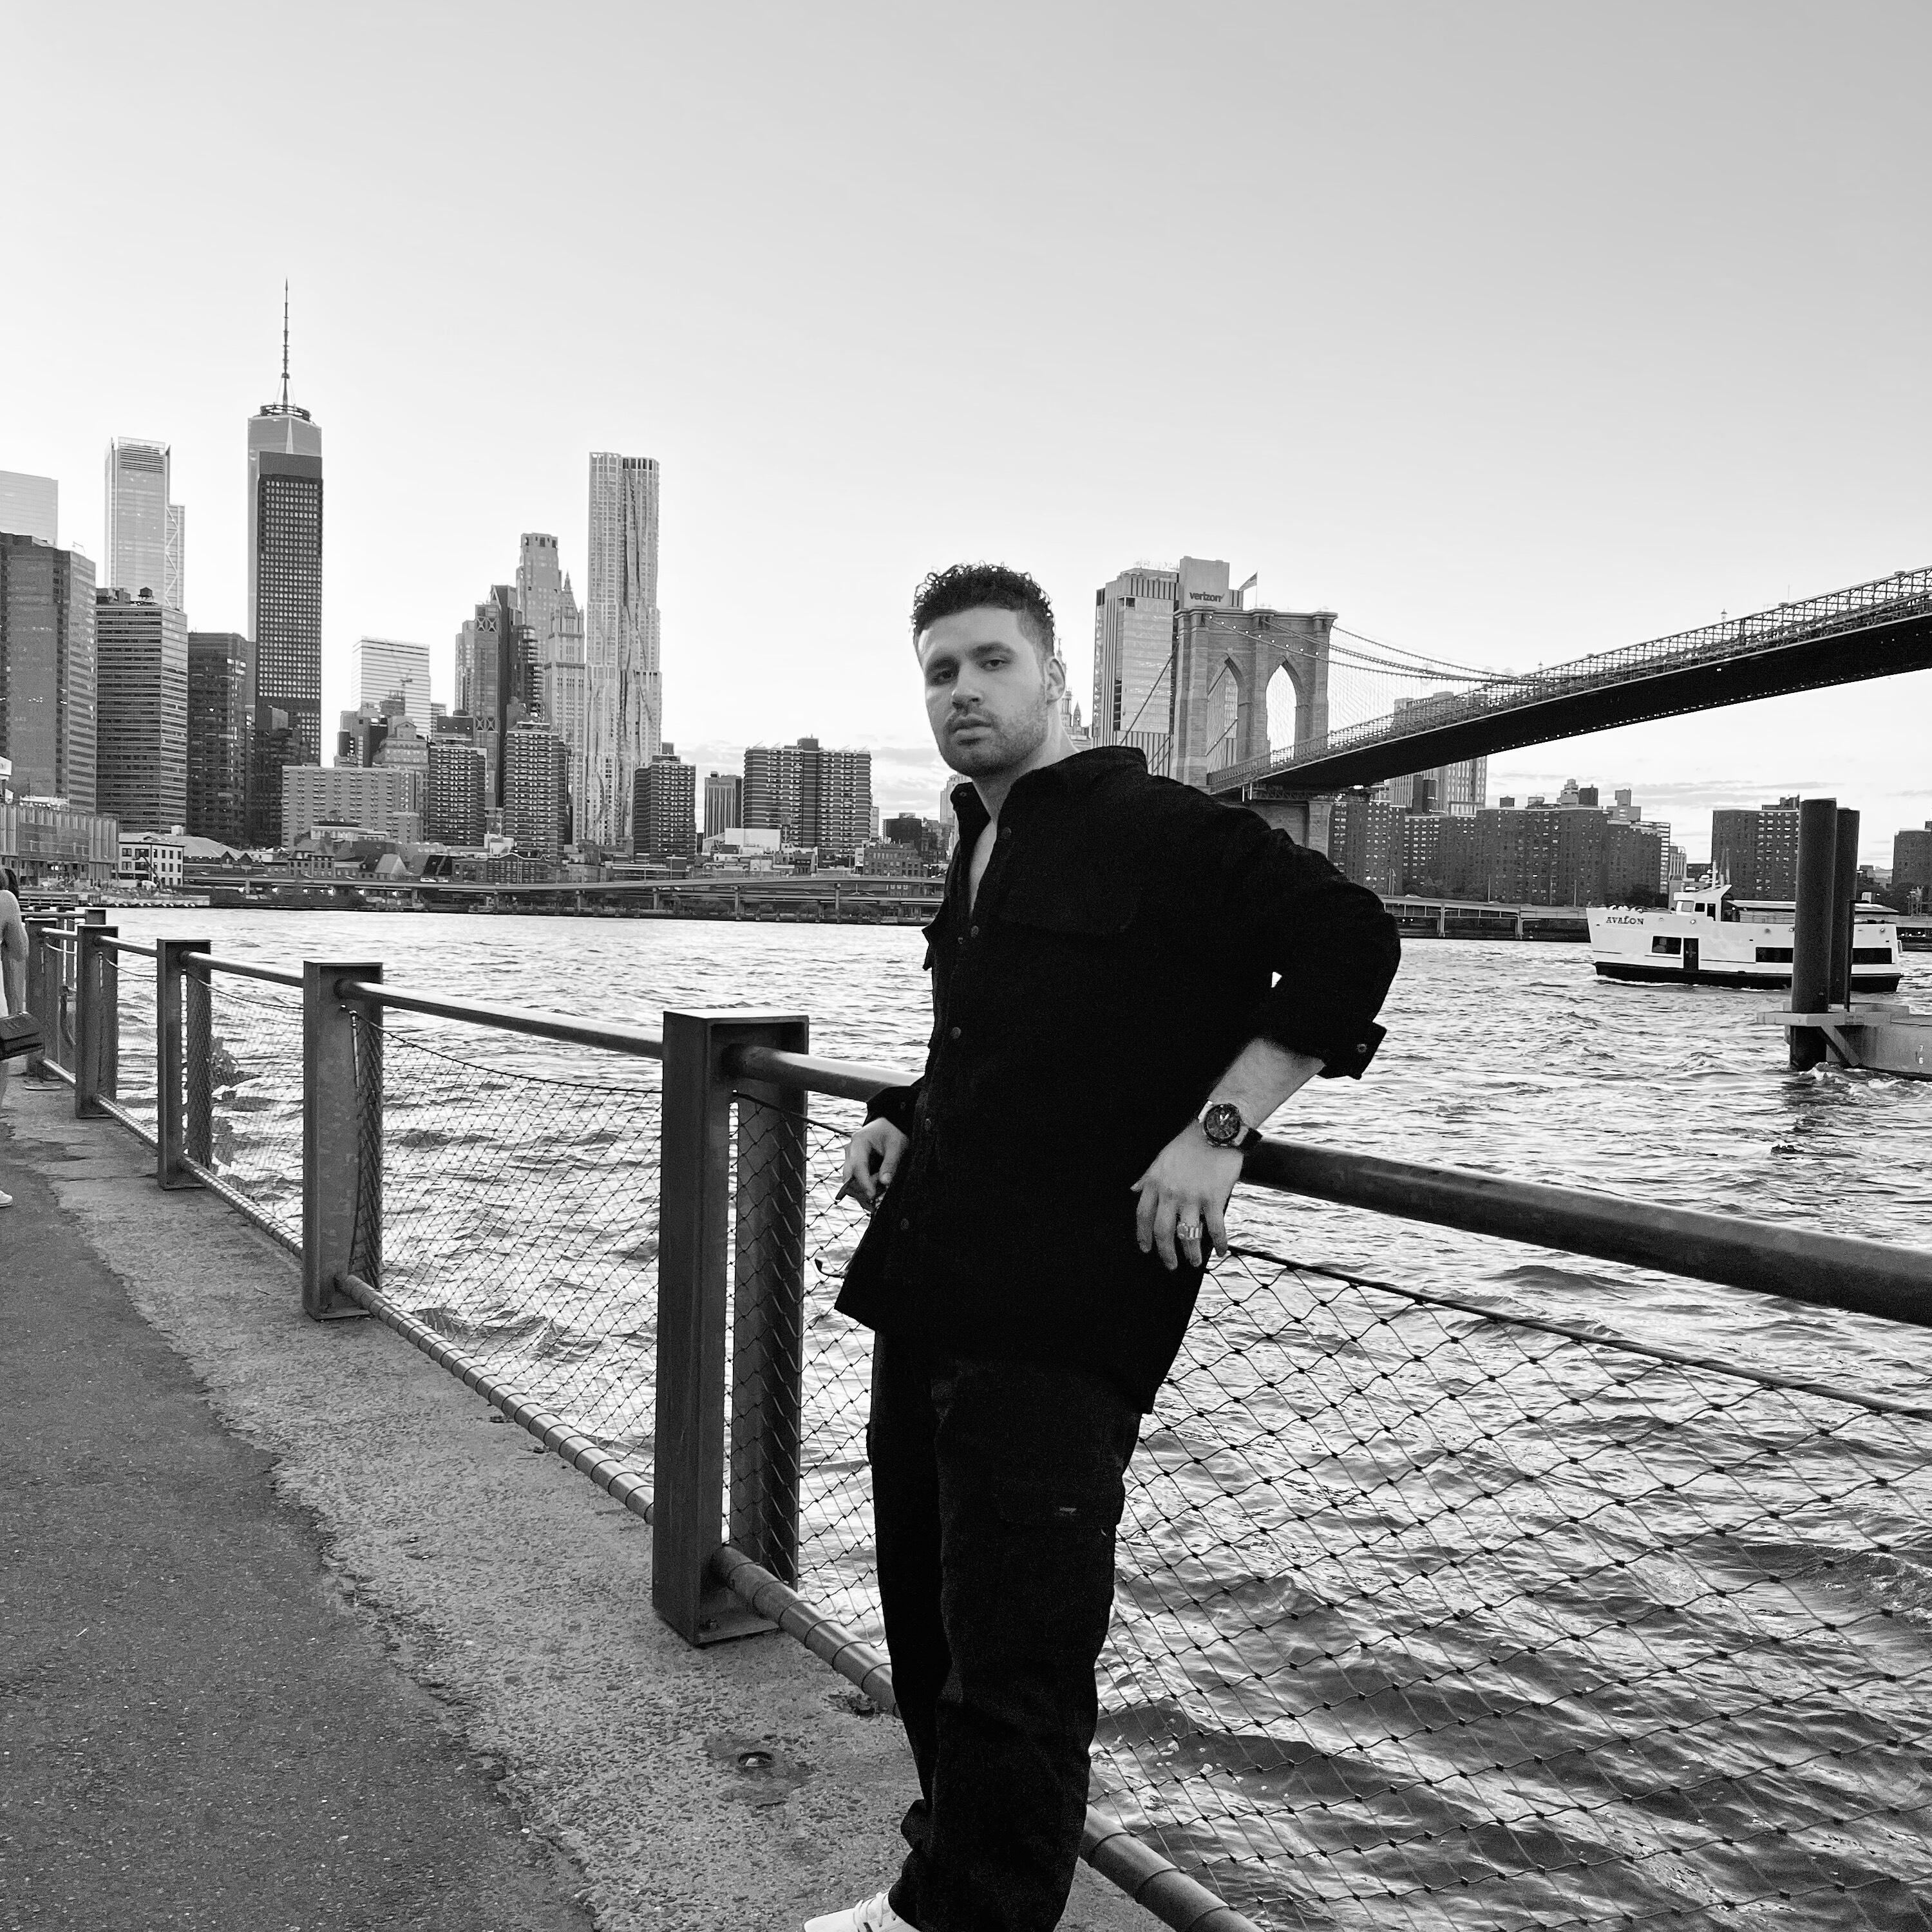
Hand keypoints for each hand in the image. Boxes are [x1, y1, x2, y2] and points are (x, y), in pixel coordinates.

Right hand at [840, 1118, 909, 1210]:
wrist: (888, 1125)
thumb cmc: (892, 1132)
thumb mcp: (896, 1145)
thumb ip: (891, 1163)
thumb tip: (885, 1183)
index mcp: (858, 1142)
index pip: (858, 1166)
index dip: (864, 1182)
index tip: (872, 1195)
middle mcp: (850, 1152)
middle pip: (849, 1177)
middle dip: (861, 1191)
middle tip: (876, 1201)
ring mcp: (850, 1160)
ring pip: (850, 1182)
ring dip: (862, 1192)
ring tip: (879, 1198)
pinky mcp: (854, 1168)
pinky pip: (854, 1182)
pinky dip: (863, 1191)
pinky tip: (874, 1198)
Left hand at [1131, 1128, 1242, 1270]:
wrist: (1215, 1131)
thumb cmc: (1187, 1144)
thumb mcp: (1160, 1159)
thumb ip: (1147, 1178)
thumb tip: (1134, 1190)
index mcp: (1155, 1184)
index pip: (1143, 1216)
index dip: (1143, 1236)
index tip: (1146, 1249)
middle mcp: (1170, 1193)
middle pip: (1163, 1231)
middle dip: (1165, 1252)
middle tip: (1170, 1265)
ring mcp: (1192, 1197)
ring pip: (1188, 1235)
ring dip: (1191, 1253)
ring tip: (1194, 1262)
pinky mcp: (1213, 1198)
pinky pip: (1215, 1227)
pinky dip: (1219, 1242)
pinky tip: (1221, 1251)